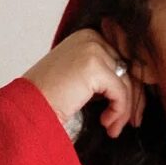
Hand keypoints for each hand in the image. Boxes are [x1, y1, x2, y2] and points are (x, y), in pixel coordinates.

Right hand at [22, 28, 146, 140]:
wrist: (28, 107)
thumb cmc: (50, 98)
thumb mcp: (82, 79)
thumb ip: (104, 74)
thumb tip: (137, 86)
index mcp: (88, 36)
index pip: (124, 58)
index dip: (132, 85)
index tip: (132, 111)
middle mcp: (91, 37)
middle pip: (129, 68)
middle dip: (134, 99)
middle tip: (133, 122)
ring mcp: (93, 49)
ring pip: (127, 82)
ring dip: (124, 110)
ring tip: (113, 128)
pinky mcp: (94, 66)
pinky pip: (121, 92)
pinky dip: (119, 112)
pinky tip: (107, 125)